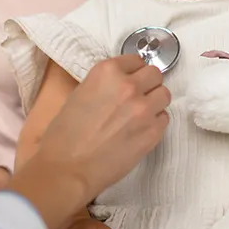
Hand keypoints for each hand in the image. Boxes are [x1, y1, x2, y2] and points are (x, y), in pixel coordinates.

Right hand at [8, 55, 170, 228]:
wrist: (67, 169)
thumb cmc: (64, 135)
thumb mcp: (80, 94)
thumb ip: (105, 84)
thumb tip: (119, 86)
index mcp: (107, 71)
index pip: (136, 60)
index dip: (133, 72)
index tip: (130, 81)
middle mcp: (129, 85)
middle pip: (155, 74)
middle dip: (148, 84)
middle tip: (137, 98)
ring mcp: (144, 108)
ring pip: (164, 94)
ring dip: (154, 102)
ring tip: (140, 115)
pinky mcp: (153, 132)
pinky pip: (164, 119)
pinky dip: (155, 123)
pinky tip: (140, 131)